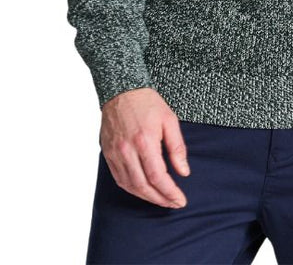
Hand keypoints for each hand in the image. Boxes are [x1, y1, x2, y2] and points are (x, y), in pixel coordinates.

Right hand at [99, 87, 190, 208]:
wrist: (121, 89)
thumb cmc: (147, 102)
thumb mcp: (169, 120)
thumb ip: (177, 148)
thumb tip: (184, 172)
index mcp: (145, 141)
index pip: (158, 176)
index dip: (170, 192)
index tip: (180, 200)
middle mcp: (127, 150)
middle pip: (143, 186)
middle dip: (160, 199)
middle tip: (173, 204)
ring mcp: (115, 153)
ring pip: (130, 186)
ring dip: (146, 197)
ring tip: (160, 200)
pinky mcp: (108, 153)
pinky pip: (119, 179)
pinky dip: (132, 189)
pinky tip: (143, 191)